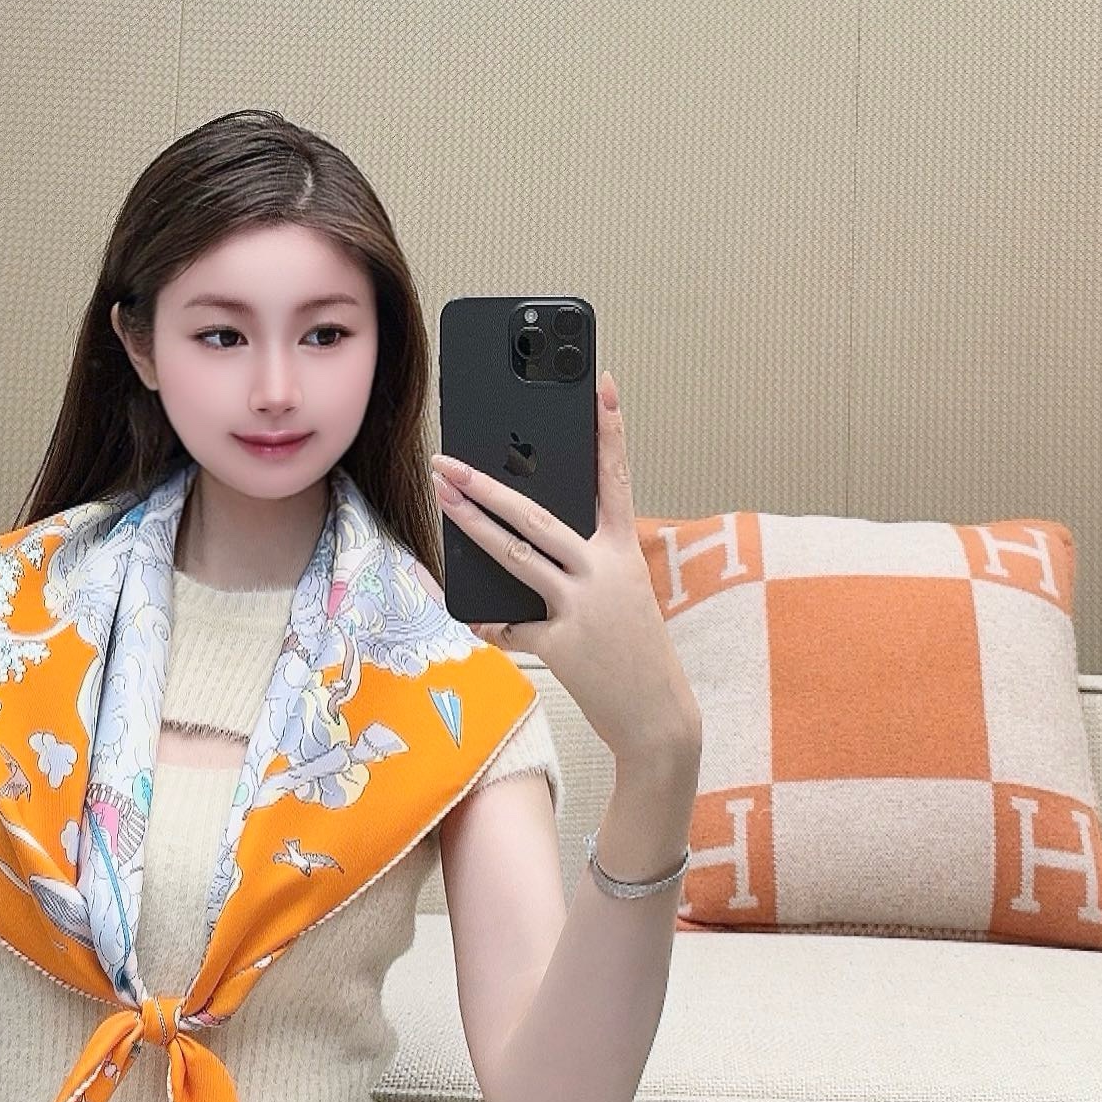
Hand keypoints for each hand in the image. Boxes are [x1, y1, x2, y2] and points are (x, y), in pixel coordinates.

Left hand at [430, 368, 699, 763]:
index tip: (601, 383)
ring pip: (516, 556)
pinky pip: (510, 625)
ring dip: (472, 527)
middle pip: (538, 515)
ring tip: (442, 500)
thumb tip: (520, 542)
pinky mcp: (562, 643)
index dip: (610, 428)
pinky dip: (491, 623)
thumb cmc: (636, 650)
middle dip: (489, 485)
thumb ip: (579, 564)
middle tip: (451, 460)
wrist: (658, 717)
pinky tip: (474, 618)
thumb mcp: (621, 595)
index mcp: (626, 551)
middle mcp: (605, 571)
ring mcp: (583, 605)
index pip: (617, 477)